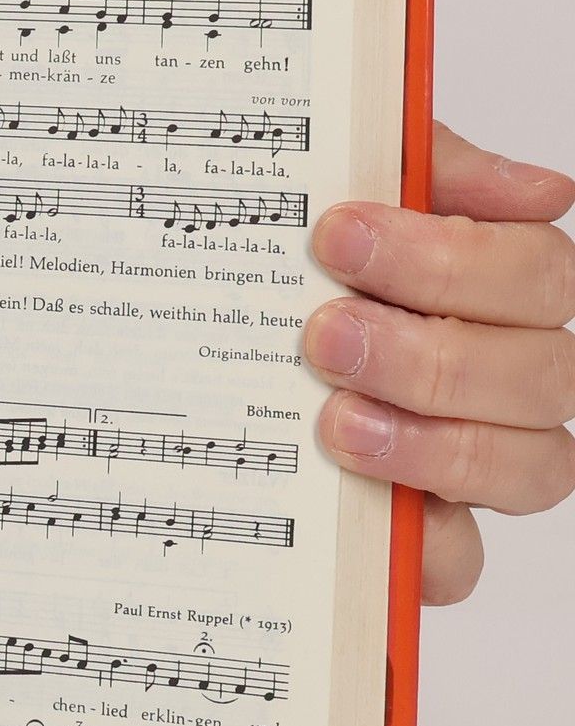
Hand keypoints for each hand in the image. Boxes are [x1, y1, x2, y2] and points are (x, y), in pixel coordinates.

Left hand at [304, 123, 574, 604]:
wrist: (186, 355)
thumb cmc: (293, 267)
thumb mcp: (337, 187)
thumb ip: (423, 166)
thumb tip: (539, 189)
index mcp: (498, 288)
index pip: (537, 272)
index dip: (450, 257)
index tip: (339, 234)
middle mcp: (509, 375)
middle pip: (541, 373)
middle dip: (428, 351)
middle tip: (323, 332)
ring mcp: (481, 459)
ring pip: (528, 466)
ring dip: (431, 442)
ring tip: (334, 419)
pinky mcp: (433, 536)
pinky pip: (462, 559)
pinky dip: (422, 543)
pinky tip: (362, 503)